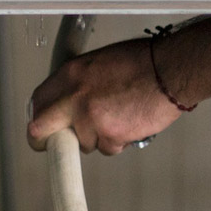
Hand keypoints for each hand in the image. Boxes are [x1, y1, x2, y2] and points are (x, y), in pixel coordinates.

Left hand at [26, 38, 185, 154]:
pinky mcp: (110, 134)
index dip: (40, 118)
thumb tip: (72, 102)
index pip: (38, 101)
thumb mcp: (102, 63)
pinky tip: (131, 123)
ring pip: (83, 142)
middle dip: (46, 142)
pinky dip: (119, 142)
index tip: (45, 127)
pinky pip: (108, 148)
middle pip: (40, 129)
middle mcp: (75, 95)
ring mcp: (91, 117)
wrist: (172, 69)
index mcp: (71, 73)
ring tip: (119, 119)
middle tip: (57, 147)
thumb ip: (82, 83)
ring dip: (98, 138)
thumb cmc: (146, 62)